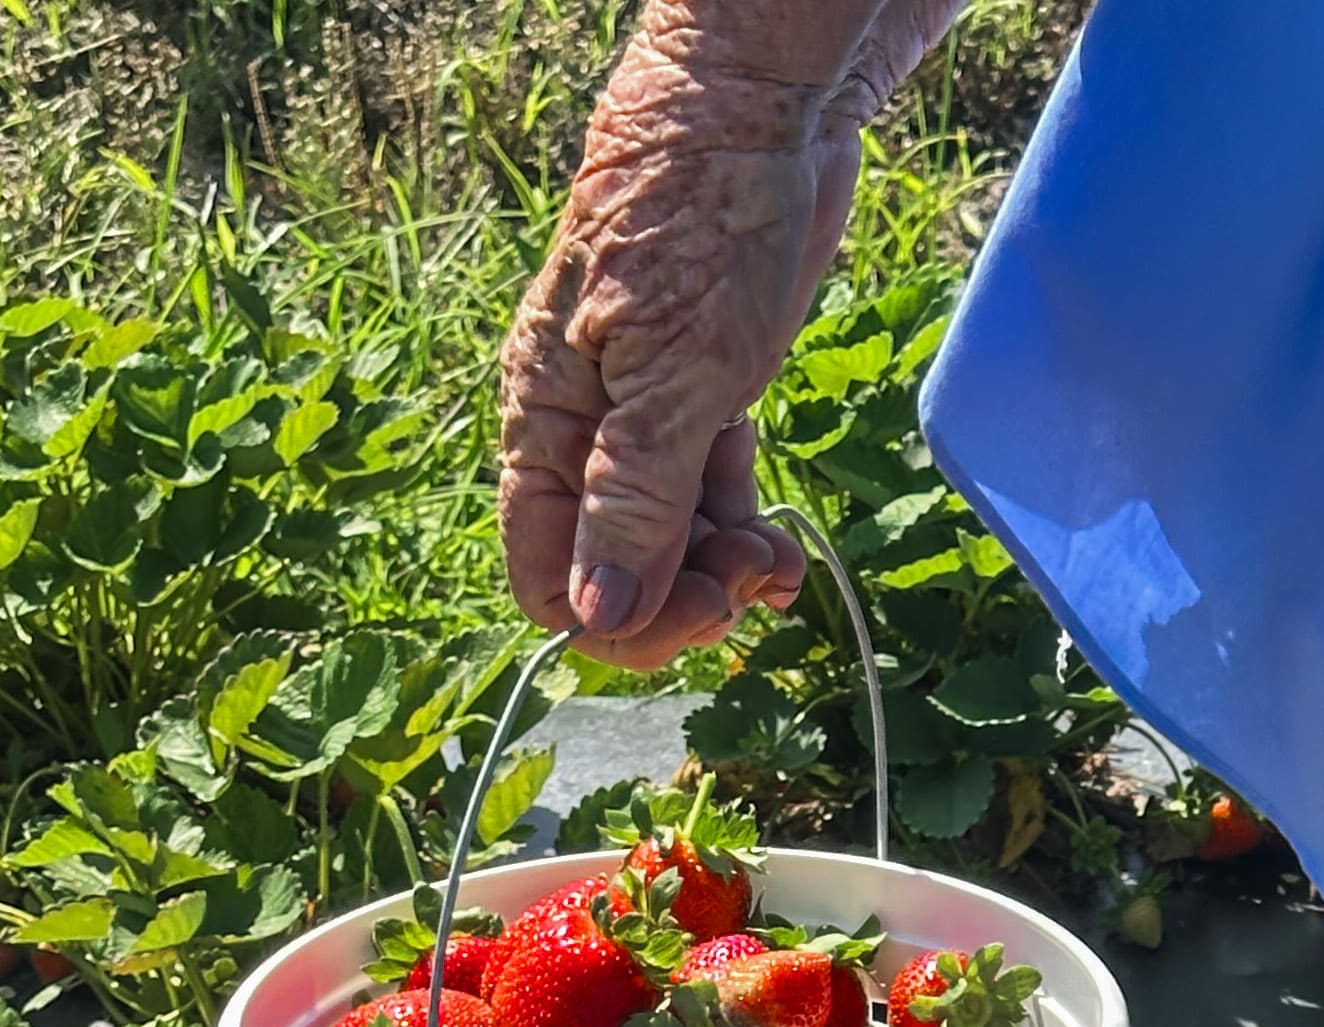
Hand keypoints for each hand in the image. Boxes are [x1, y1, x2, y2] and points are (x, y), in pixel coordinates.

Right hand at [499, 2, 960, 669]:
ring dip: (721, 573)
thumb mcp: (670, 381)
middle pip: (610, 568)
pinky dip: (743, 532)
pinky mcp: (705, 396)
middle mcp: (583, 434)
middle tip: (746, 586)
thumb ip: (630, 502)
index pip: (545, 573)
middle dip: (679, 597)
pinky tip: (781, 551)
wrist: (756, 111)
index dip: (613, 617)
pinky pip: (710, 495)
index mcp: (542, 427)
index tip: (689, 616)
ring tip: (776, 568)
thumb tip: (596, 614)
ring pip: (667, 539)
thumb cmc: (696, 228)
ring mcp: (646, 416)